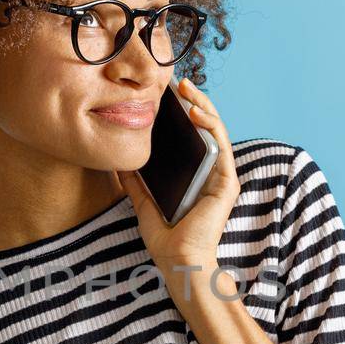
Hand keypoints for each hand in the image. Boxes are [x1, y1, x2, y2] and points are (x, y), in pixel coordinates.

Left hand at [114, 75, 240, 296]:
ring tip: (187, 88)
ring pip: (215, 131)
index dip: (180, 113)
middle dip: (192, 102)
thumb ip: (134, 179)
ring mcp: (221, 175)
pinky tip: (197, 112)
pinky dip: (211, 126)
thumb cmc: (165, 237)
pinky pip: (221, 146)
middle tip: (176, 83)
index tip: (163, 94)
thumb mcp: (142, 200)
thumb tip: (117, 159)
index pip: (189, 136)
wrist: (178, 261)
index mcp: (194, 174)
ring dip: (203, 105)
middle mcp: (210, 171)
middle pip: (204, 128)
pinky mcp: (226, 182)